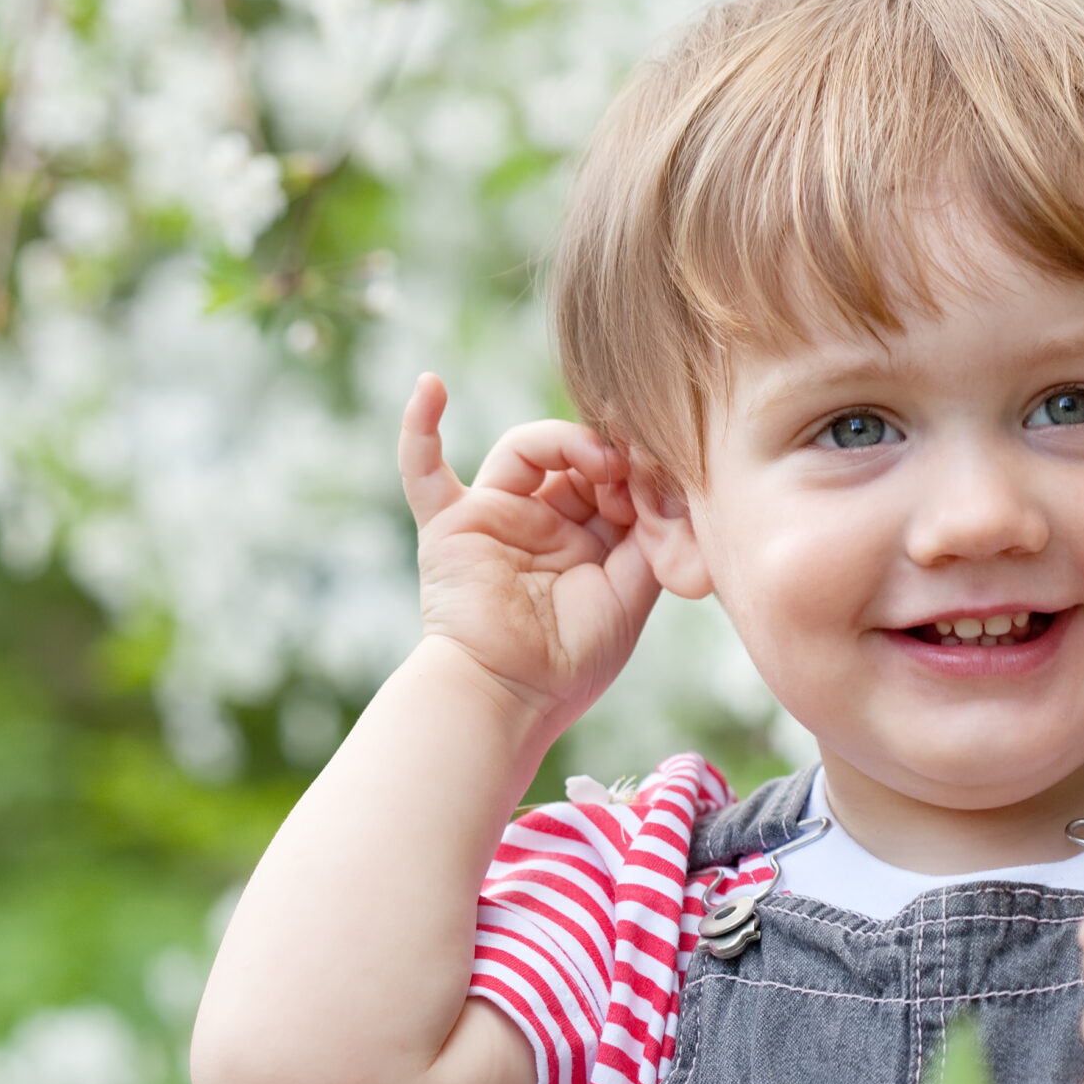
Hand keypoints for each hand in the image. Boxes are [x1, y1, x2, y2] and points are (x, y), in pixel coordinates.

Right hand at [397, 374, 662, 752]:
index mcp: (585, 540)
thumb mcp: (632, 590)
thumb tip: (663, 481)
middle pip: (575, 458)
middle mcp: (540, 523)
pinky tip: (429, 386)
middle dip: (610, 458)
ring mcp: (493, 518)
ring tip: (599, 459)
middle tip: (634, 474)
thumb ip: (648, 532)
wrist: (512, 696)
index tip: (663, 486)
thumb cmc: (572, 659)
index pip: (614, 480)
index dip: (639, 472)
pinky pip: (422, 470)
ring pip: (526, 449)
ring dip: (565, 441)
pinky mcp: (451, 524)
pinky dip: (420, 427)